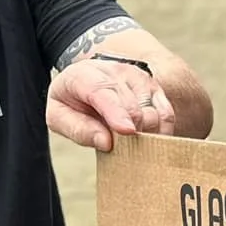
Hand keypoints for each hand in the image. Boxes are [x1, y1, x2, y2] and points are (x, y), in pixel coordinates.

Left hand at [48, 57, 175, 150]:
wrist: (88, 80)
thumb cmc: (72, 101)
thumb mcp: (58, 115)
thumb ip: (78, 129)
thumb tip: (106, 143)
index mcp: (83, 75)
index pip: (103, 91)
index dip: (117, 112)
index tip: (128, 131)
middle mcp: (114, 71)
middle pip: (132, 105)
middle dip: (133, 132)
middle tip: (125, 154)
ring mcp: (137, 78)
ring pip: (152, 111)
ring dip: (147, 135)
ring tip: (134, 148)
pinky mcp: (154, 87)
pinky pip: (166, 113)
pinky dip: (163, 131)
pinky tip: (152, 142)